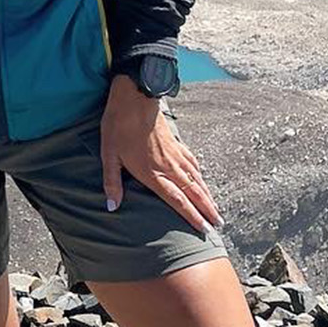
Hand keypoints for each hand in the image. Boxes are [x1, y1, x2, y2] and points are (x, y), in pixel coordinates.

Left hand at [100, 75, 223, 230]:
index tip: (204, 230)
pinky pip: (193, 163)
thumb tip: (112, 206)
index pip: (177, 201)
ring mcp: (175, 154)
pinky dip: (201, 175)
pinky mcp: (176, 143)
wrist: (135, 96)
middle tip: (219, 225)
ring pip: (196, 179)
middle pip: (193, 193)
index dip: (191, 217)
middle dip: (207, 210)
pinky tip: (202, 178)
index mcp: (153, 173)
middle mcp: (169, 166)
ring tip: (215, 209)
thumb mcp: (109, 154)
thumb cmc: (119, 125)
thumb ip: (112, 182)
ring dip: (207, 195)